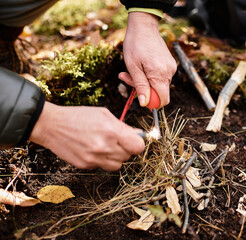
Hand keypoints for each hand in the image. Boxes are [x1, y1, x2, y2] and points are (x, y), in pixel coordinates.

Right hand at [29, 102, 144, 170]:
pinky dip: (102, 160)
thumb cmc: (78, 117)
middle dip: (125, 148)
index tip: (134, 141)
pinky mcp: (86, 166)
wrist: (51, 126)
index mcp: (111, 131)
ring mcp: (94, 159)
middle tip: (116, 140)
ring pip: (117, 165)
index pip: (138, 147)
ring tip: (105, 145)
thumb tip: (138, 134)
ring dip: (115, 157)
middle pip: (128, 156)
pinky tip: (93, 149)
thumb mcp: (104, 114)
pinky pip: (102, 166)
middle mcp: (104, 147)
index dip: (137, 143)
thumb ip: (123, 126)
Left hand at [118, 12, 176, 107]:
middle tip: (126, 77)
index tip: (139, 95)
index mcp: (160, 74)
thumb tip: (145, 104)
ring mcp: (171, 68)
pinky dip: (150, 75)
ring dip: (145, 81)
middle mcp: (169, 72)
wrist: (144, 26)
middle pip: (159, 92)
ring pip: (159, 84)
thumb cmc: (135, 44)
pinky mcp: (170, 64)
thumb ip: (140, 86)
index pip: (163, 100)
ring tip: (133, 69)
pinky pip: (161, 77)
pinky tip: (142, 65)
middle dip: (144, 89)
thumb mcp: (133, 67)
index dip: (151, 102)